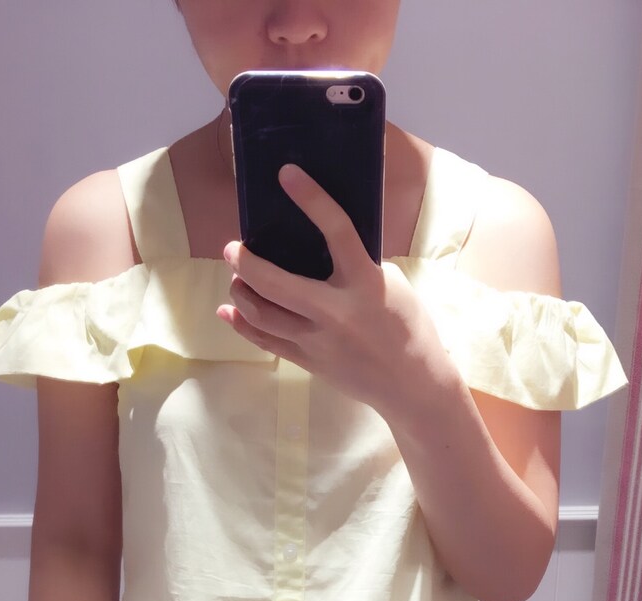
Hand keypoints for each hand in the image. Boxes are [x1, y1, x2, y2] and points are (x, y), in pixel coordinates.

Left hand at [217, 164, 452, 417]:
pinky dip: (243, 325)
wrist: (411, 384)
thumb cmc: (407, 327)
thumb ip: (357, 264)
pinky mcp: (310, 362)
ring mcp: (319, 341)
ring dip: (242, 292)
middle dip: (246, 262)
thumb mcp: (391, 285)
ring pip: (264, 315)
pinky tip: (229, 311)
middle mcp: (337, 312)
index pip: (337, 231)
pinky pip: (267, 342)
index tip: (286, 174)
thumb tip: (321, 245)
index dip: (311, 199)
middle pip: (276, 284)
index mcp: (365, 283)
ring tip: (236, 278)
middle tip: (233, 248)